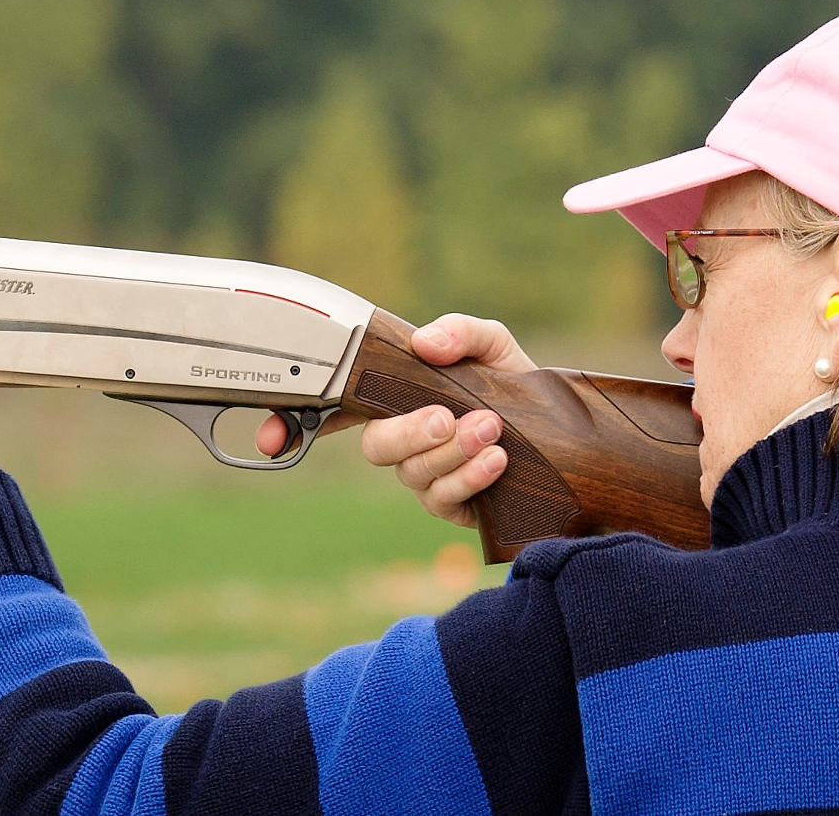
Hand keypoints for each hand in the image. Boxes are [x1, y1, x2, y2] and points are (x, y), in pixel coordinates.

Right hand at [255, 314, 534, 526]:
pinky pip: (445, 499)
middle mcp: (406, 441)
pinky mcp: (455, 506)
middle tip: (447, 417)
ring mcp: (427, 477)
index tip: (271, 437)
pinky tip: (498, 459)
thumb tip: (425, 344)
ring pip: (413, 474)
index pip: (336, 410)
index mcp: (400, 399)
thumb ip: (461, 332)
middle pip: (376, 447)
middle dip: (408, 433)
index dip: (293, 424)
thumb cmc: (516, 385)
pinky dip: (470, 477)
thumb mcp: (493, 345)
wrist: (567, 436)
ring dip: (452, 451)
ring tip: (493, 428)